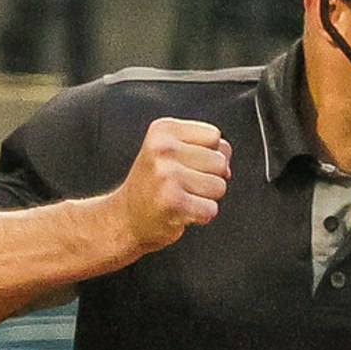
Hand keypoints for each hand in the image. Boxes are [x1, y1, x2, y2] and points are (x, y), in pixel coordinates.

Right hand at [112, 117, 231, 257]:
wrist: (124, 219)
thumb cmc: (153, 186)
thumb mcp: (171, 153)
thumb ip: (204, 147)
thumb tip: (227, 159)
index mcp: (163, 130)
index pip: (214, 136)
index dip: (210, 154)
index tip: (188, 165)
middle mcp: (163, 149)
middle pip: (220, 162)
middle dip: (210, 178)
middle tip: (183, 185)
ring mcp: (166, 175)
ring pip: (219, 186)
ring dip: (206, 198)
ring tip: (182, 197)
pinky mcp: (172, 201)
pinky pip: (211, 208)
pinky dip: (202, 215)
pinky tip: (181, 212)